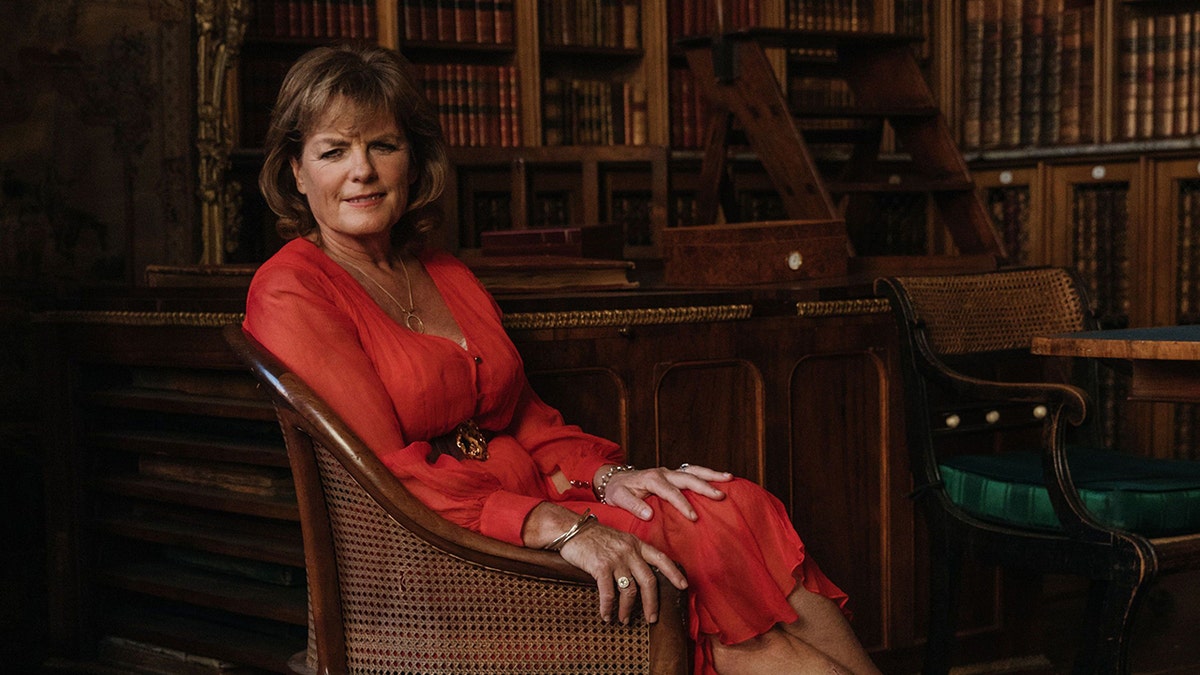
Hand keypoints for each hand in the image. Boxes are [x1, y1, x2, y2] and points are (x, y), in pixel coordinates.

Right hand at [557, 522, 686, 623]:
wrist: (572, 530)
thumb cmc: (594, 537)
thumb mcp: (620, 540)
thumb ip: (632, 553)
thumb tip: (641, 576)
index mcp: (636, 544)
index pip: (661, 558)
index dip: (674, 573)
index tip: (684, 586)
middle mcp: (629, 551)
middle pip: (649, 581)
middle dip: (652, 603)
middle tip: (651, 618)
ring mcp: (616, 558)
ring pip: (629, 590)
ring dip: (627, 610)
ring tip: (623, 620)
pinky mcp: (600, 567)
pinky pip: (609, 593)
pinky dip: (608, 608)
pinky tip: (606, 615)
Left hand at [602, 464, 732, 521]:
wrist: (615, 479)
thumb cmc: (618, 490)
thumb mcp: (619, 498)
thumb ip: (633, 506)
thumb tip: (649, 514)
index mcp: (652, 479)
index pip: (671, 493)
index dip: (683, 505)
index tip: (693, 517)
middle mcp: (664, 473)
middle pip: (688, 478)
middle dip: (705, 487)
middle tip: (720, 496)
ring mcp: (670, 472)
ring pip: (694, 471)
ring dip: (711, 474)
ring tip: (729, 478)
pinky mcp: (674, 474)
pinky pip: (693, 472)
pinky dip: (707, 474)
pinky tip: (721, 477)